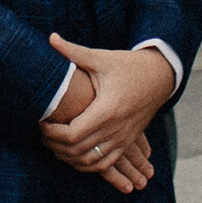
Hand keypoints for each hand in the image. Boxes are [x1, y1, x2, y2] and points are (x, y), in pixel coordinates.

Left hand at [41, 36, 177, 194]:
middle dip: (55, 146)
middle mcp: (116, 129)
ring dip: (69, 158)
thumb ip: (73, 52)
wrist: (160, 77)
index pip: (72, 134)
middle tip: (42, 135)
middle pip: (78, 151)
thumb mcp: (101, 58)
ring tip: (54, 145)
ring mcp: (123, 138)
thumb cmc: (128, 66)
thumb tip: (51, 38)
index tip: (41, 122)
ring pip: (91, 162)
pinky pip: (106, 164)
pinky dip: (87, 164)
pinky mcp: (128, 141)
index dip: (51, 133)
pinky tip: (74, 155)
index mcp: (106, 110)